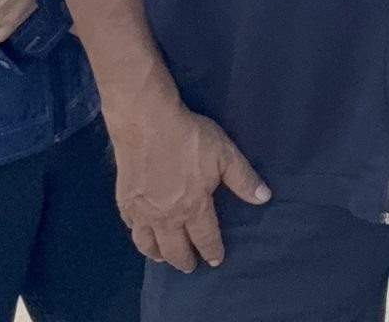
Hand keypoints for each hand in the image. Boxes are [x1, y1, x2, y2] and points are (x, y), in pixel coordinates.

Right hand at [107, 99, 271, 270]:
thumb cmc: (189, 138)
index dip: (211, 251)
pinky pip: (131, 227)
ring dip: (158, 254)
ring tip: (163, 258)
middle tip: (189, 267)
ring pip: (148, 244)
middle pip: (175, 249)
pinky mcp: (124, 201)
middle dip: (184, 260)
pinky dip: (138, 236)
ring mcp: (142, 211)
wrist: (147, 123)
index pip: (205, 238)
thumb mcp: (225, 155)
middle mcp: (167, 217)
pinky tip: (141, 233)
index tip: (215, 261)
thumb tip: (264, 199)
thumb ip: (243, 180)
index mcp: (194, 208)